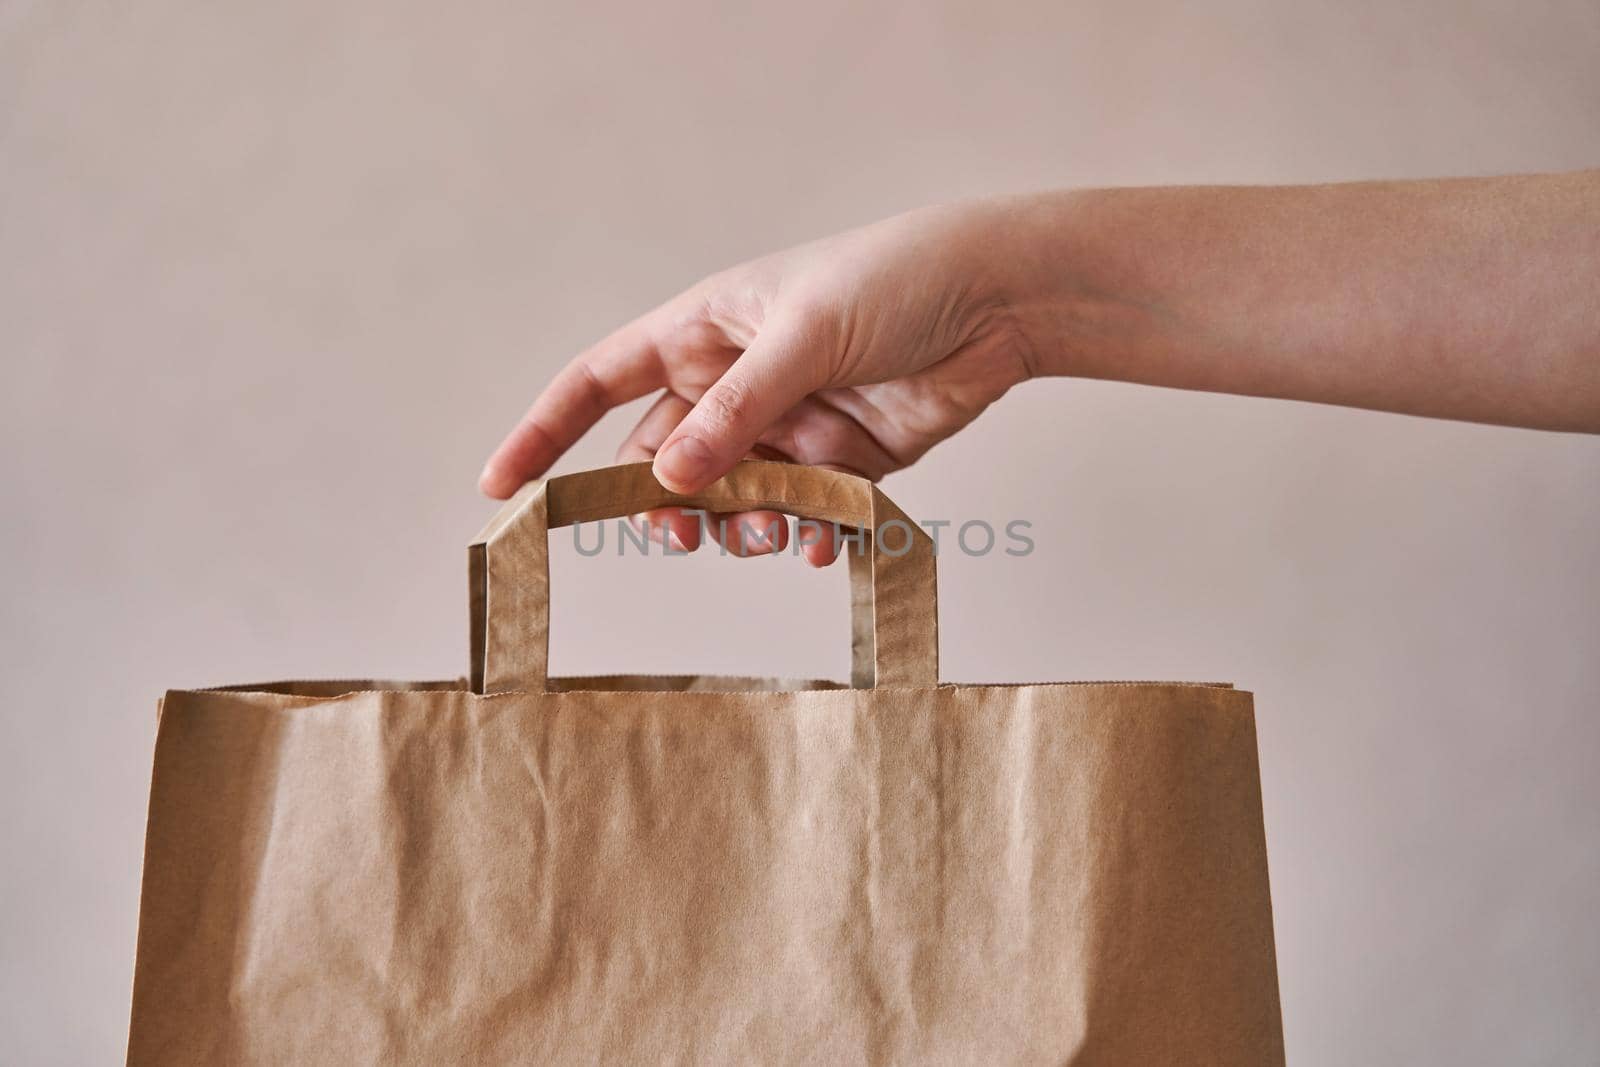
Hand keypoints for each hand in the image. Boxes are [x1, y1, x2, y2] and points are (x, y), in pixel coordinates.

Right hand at [480, 200, 1037, 564]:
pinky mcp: (840, 461)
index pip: (600, 383)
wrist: (999, 300)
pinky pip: (801, 513)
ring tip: (784, 530)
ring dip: (746, 526)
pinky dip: (807, 535)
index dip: (545, 432)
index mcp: (703, 330)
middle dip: (669, 506)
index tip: (501, 487)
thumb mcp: (803, 338)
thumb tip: (670, 479)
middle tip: (689, 536)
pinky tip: (829, 542)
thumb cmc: (894, 281)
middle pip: (665, 461)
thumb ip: (737, 411)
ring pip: (733, 499)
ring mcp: (786, 424)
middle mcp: (734, 381)